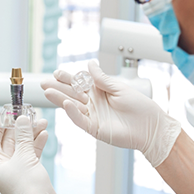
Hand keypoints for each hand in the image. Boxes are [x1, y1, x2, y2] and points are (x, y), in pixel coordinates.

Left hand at [0, 115, 60, 193]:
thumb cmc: (28, 189)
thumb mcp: (24, 156)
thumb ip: (23, 136)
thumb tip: (21, 120)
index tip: (5, 113)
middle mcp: (5, 167)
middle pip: (9, 141)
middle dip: (19, 127)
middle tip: (26, 114)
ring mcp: (18, 170)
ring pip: (22, 147)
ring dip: (31, 134)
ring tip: (40, 122)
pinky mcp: (30, 173)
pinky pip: (31, 154)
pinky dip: (37, 144)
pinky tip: (43, 134)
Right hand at [41, 61, 180, 166]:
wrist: (150, 126)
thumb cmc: (139, 107)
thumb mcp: (119, 88)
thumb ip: (101, 79)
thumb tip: (89, 64)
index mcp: (99, 91)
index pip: (79, 83)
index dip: (68, 78)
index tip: (56, 72)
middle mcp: (93, 103)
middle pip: (71, 94)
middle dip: (57, 88)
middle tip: (43, 82)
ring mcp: (93, 116)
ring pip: (72, 106)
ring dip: (60, 99)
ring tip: (47, 91)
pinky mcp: (95, 128)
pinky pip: (81, 120)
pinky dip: (73, 112)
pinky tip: (67, 104)